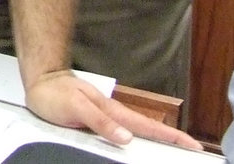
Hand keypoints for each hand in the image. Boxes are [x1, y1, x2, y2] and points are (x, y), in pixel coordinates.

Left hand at [25, 71, 202, 149]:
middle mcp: (112, 115)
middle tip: (190, 151)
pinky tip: (137, 145)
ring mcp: (105, 117)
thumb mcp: (76, 107)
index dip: (170, 135)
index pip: (147, 126)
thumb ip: (101, 122)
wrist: (40, 82)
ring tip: (171, 151)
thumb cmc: (55, 93)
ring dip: (154, 140)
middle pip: (146, 130)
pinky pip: (120, 132)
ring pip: (135, 132)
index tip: (193, 145)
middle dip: (169, 140)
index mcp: (113, 112)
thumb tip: (127, 138)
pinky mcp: (96, 121)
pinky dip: (135, 138)